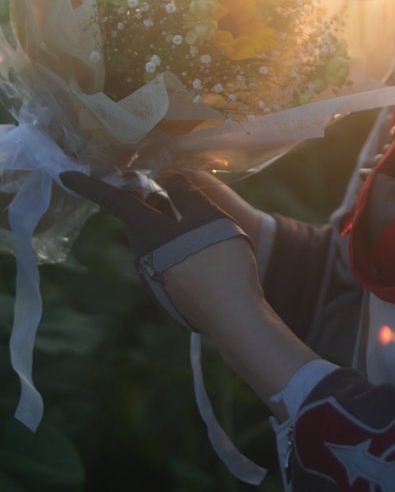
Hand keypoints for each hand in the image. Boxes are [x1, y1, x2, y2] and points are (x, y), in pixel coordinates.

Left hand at [60, 171, 260, 336]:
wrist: (231, 315)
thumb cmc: (219, 259)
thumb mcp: (208, 215)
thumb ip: (187, 192)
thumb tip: (171, 178)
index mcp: (148, 233)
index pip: (114, 201)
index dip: (91, 185)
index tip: (65, 176)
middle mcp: (143, 257)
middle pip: (139, 221)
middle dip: (148, 203)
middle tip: (166, 188)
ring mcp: (154, 280)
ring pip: (154, 242)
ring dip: (166, 226)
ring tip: (194, 221)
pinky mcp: (167, 296)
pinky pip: (166, 263)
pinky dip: (176, 249)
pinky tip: (203, 253)